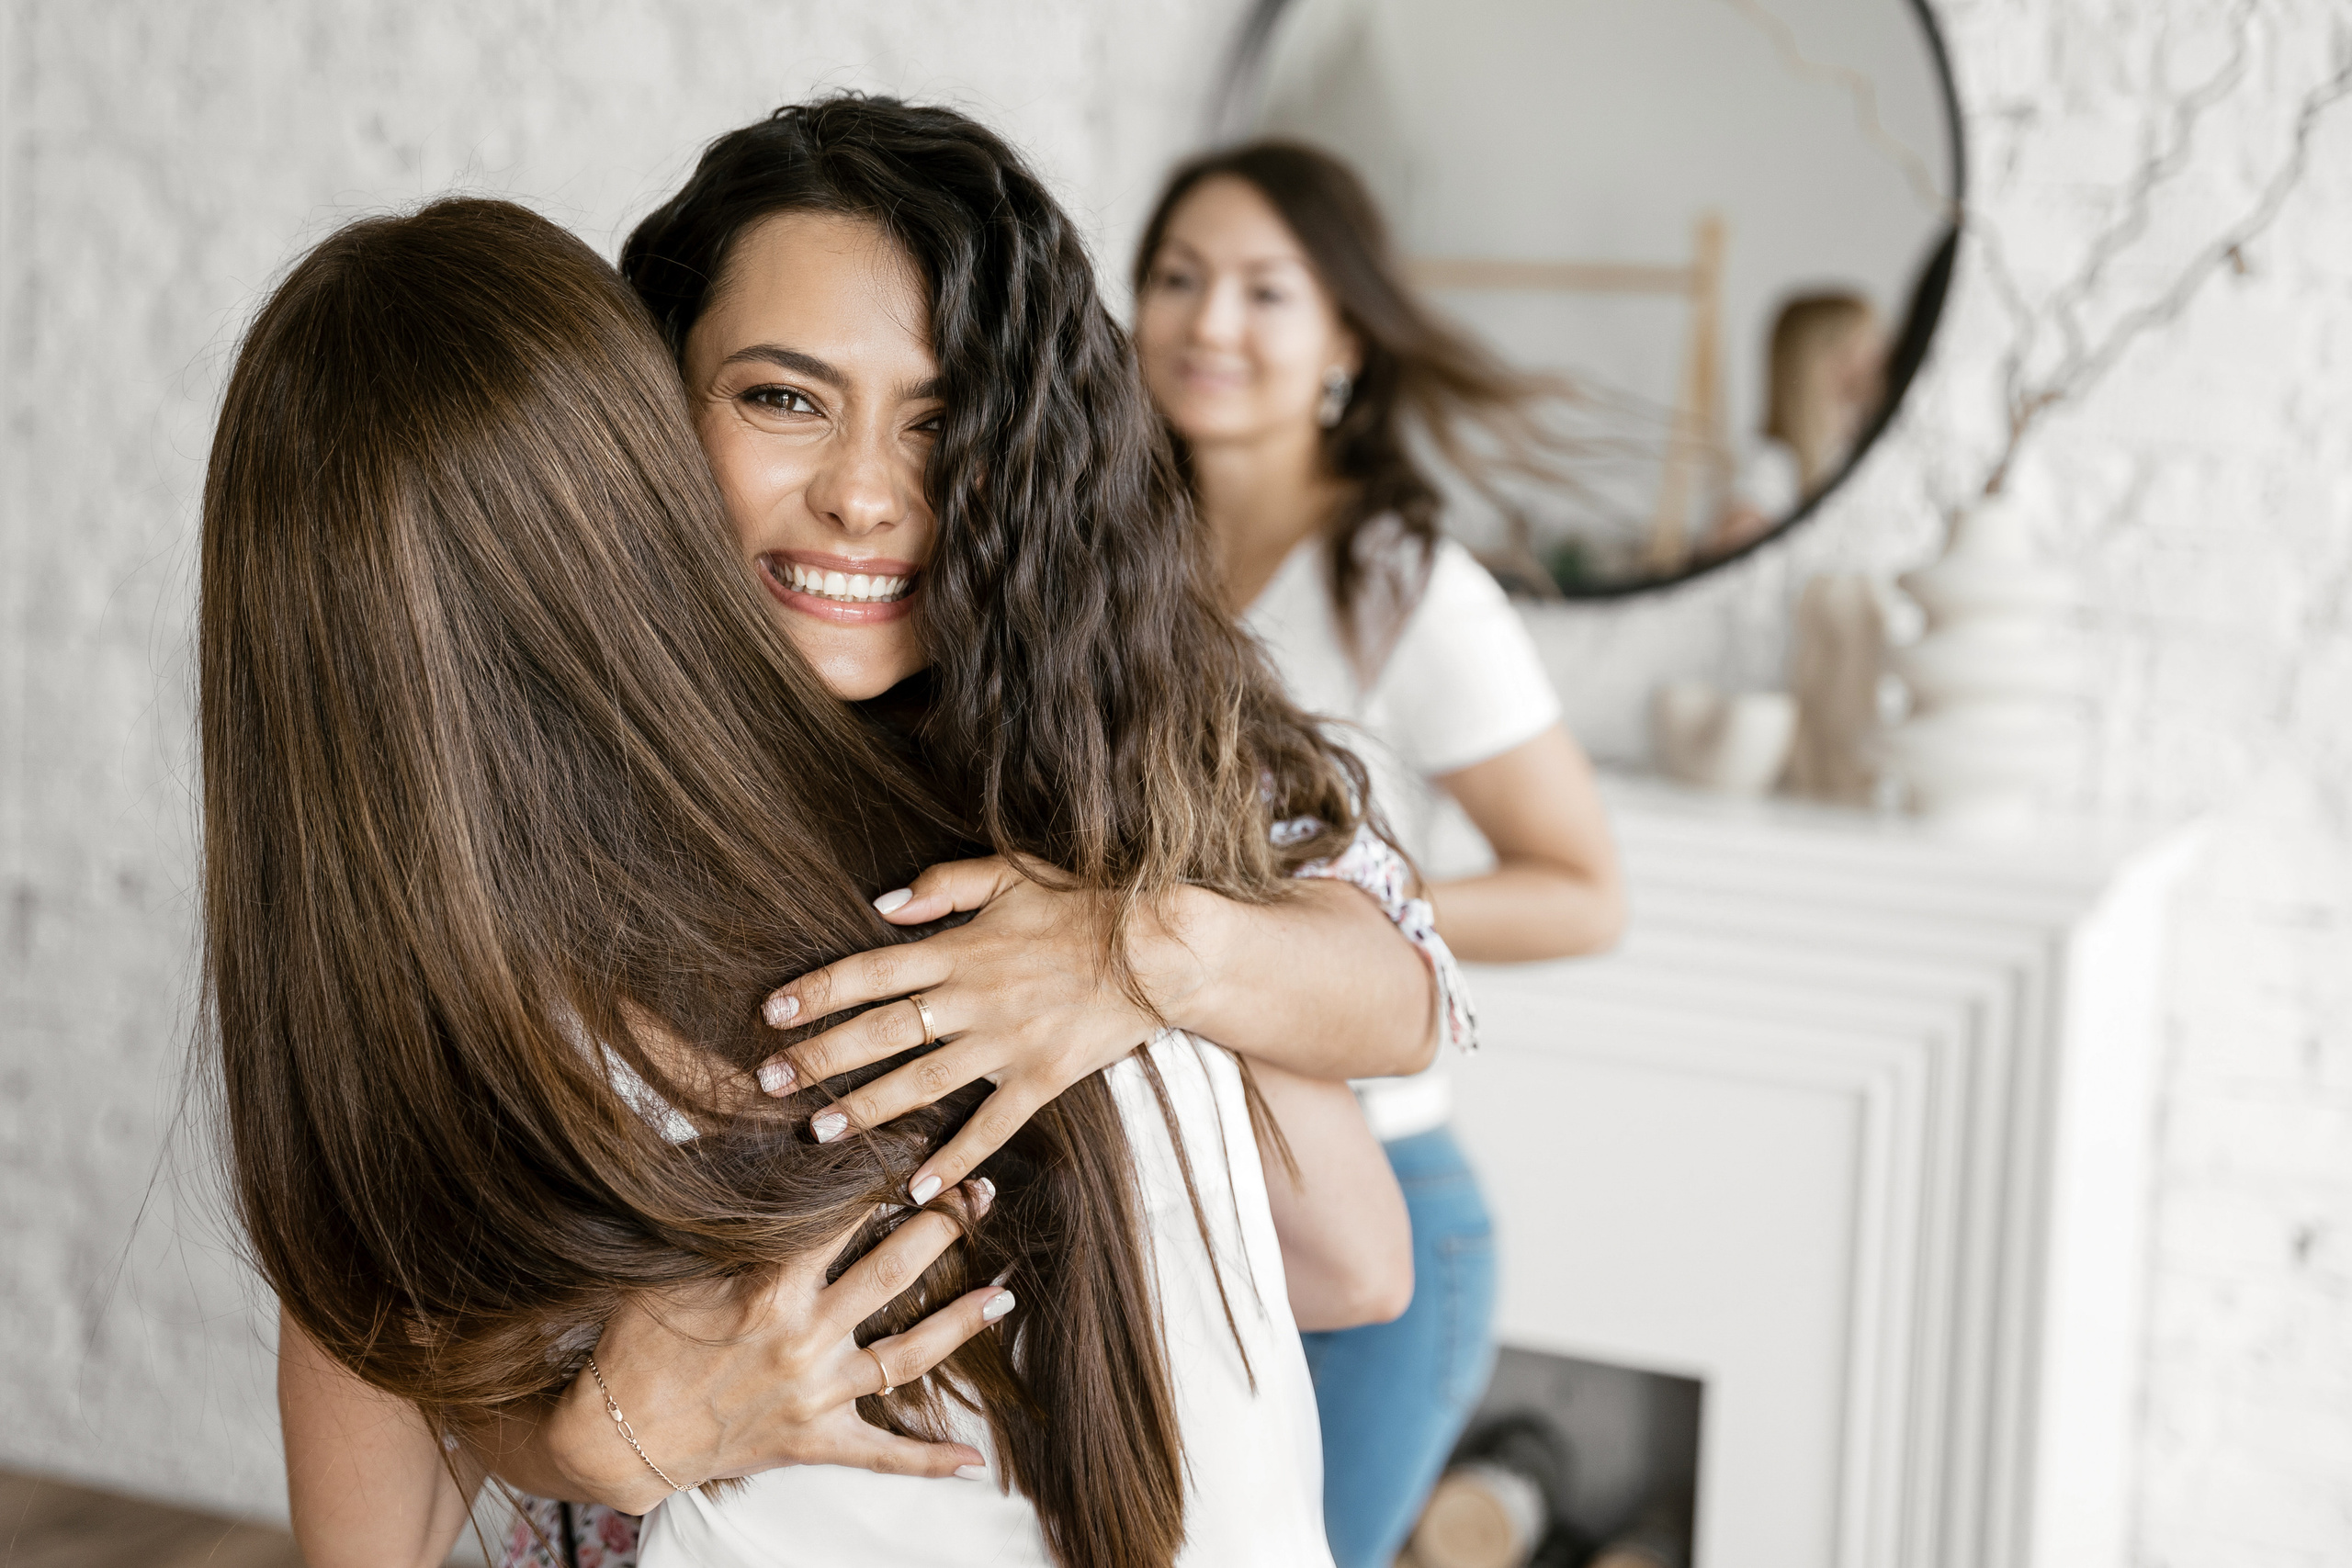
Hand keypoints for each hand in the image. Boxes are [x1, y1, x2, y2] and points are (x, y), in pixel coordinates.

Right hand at [549, 1191, 1014, 1512]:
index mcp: (770, 1286)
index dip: (885, 1176)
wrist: (612, 1435)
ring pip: (908, 1354)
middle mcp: (804, 1337)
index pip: (845, 1216)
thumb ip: (730, 1224)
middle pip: (894, 1270)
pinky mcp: (813, 1441)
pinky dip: (926, 1459)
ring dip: (961, 1323)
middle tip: (981, 1194)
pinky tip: (972, 1459)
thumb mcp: (674, 1267)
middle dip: (944, 1226)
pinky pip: (880, 1453)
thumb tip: (768, 1163)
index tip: (921, 1144)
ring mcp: (816, 1393)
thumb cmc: (635, 1341)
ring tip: (1006, 1293)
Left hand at [750, 856, 1220, 1206]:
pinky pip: (991, 1125)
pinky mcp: (1043, 1077)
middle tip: (769, 1083)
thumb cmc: (1084, 905)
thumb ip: (944, 884)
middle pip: (881, 1032)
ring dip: (866, 1110)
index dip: (817, 992)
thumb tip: (882, 904)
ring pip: (923, 1082)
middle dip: (820, 1058)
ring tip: (819, 1132)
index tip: (772, 1013)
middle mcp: (975, 998)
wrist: (1162, 949)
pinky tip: (920, 1187)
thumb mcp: (1012, 874)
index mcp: (962, 948)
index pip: (871, 971)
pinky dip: (956, 1159)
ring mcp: (1008, 1043)